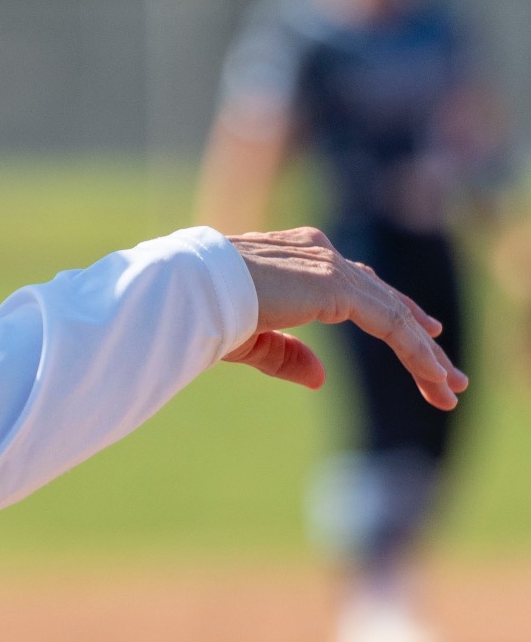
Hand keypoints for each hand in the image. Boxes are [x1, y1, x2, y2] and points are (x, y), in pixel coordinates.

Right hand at [225, 228, 466, 409]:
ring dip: (425, 354)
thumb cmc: (204, 310)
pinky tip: (434, 379)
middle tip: (445, 373)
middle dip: (417, 337)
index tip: (423, 335)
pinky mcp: (340, 288)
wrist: (191, 290)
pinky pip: (392, 326)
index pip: (356, 284)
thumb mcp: (250, 338)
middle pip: (384, 298)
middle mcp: (318, 253)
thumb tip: (321, 377)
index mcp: (295, 256)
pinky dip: (417, 354)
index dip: (392, 312)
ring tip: (449, 388)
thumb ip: (286, 353)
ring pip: (394, 315)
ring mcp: (331, 267)